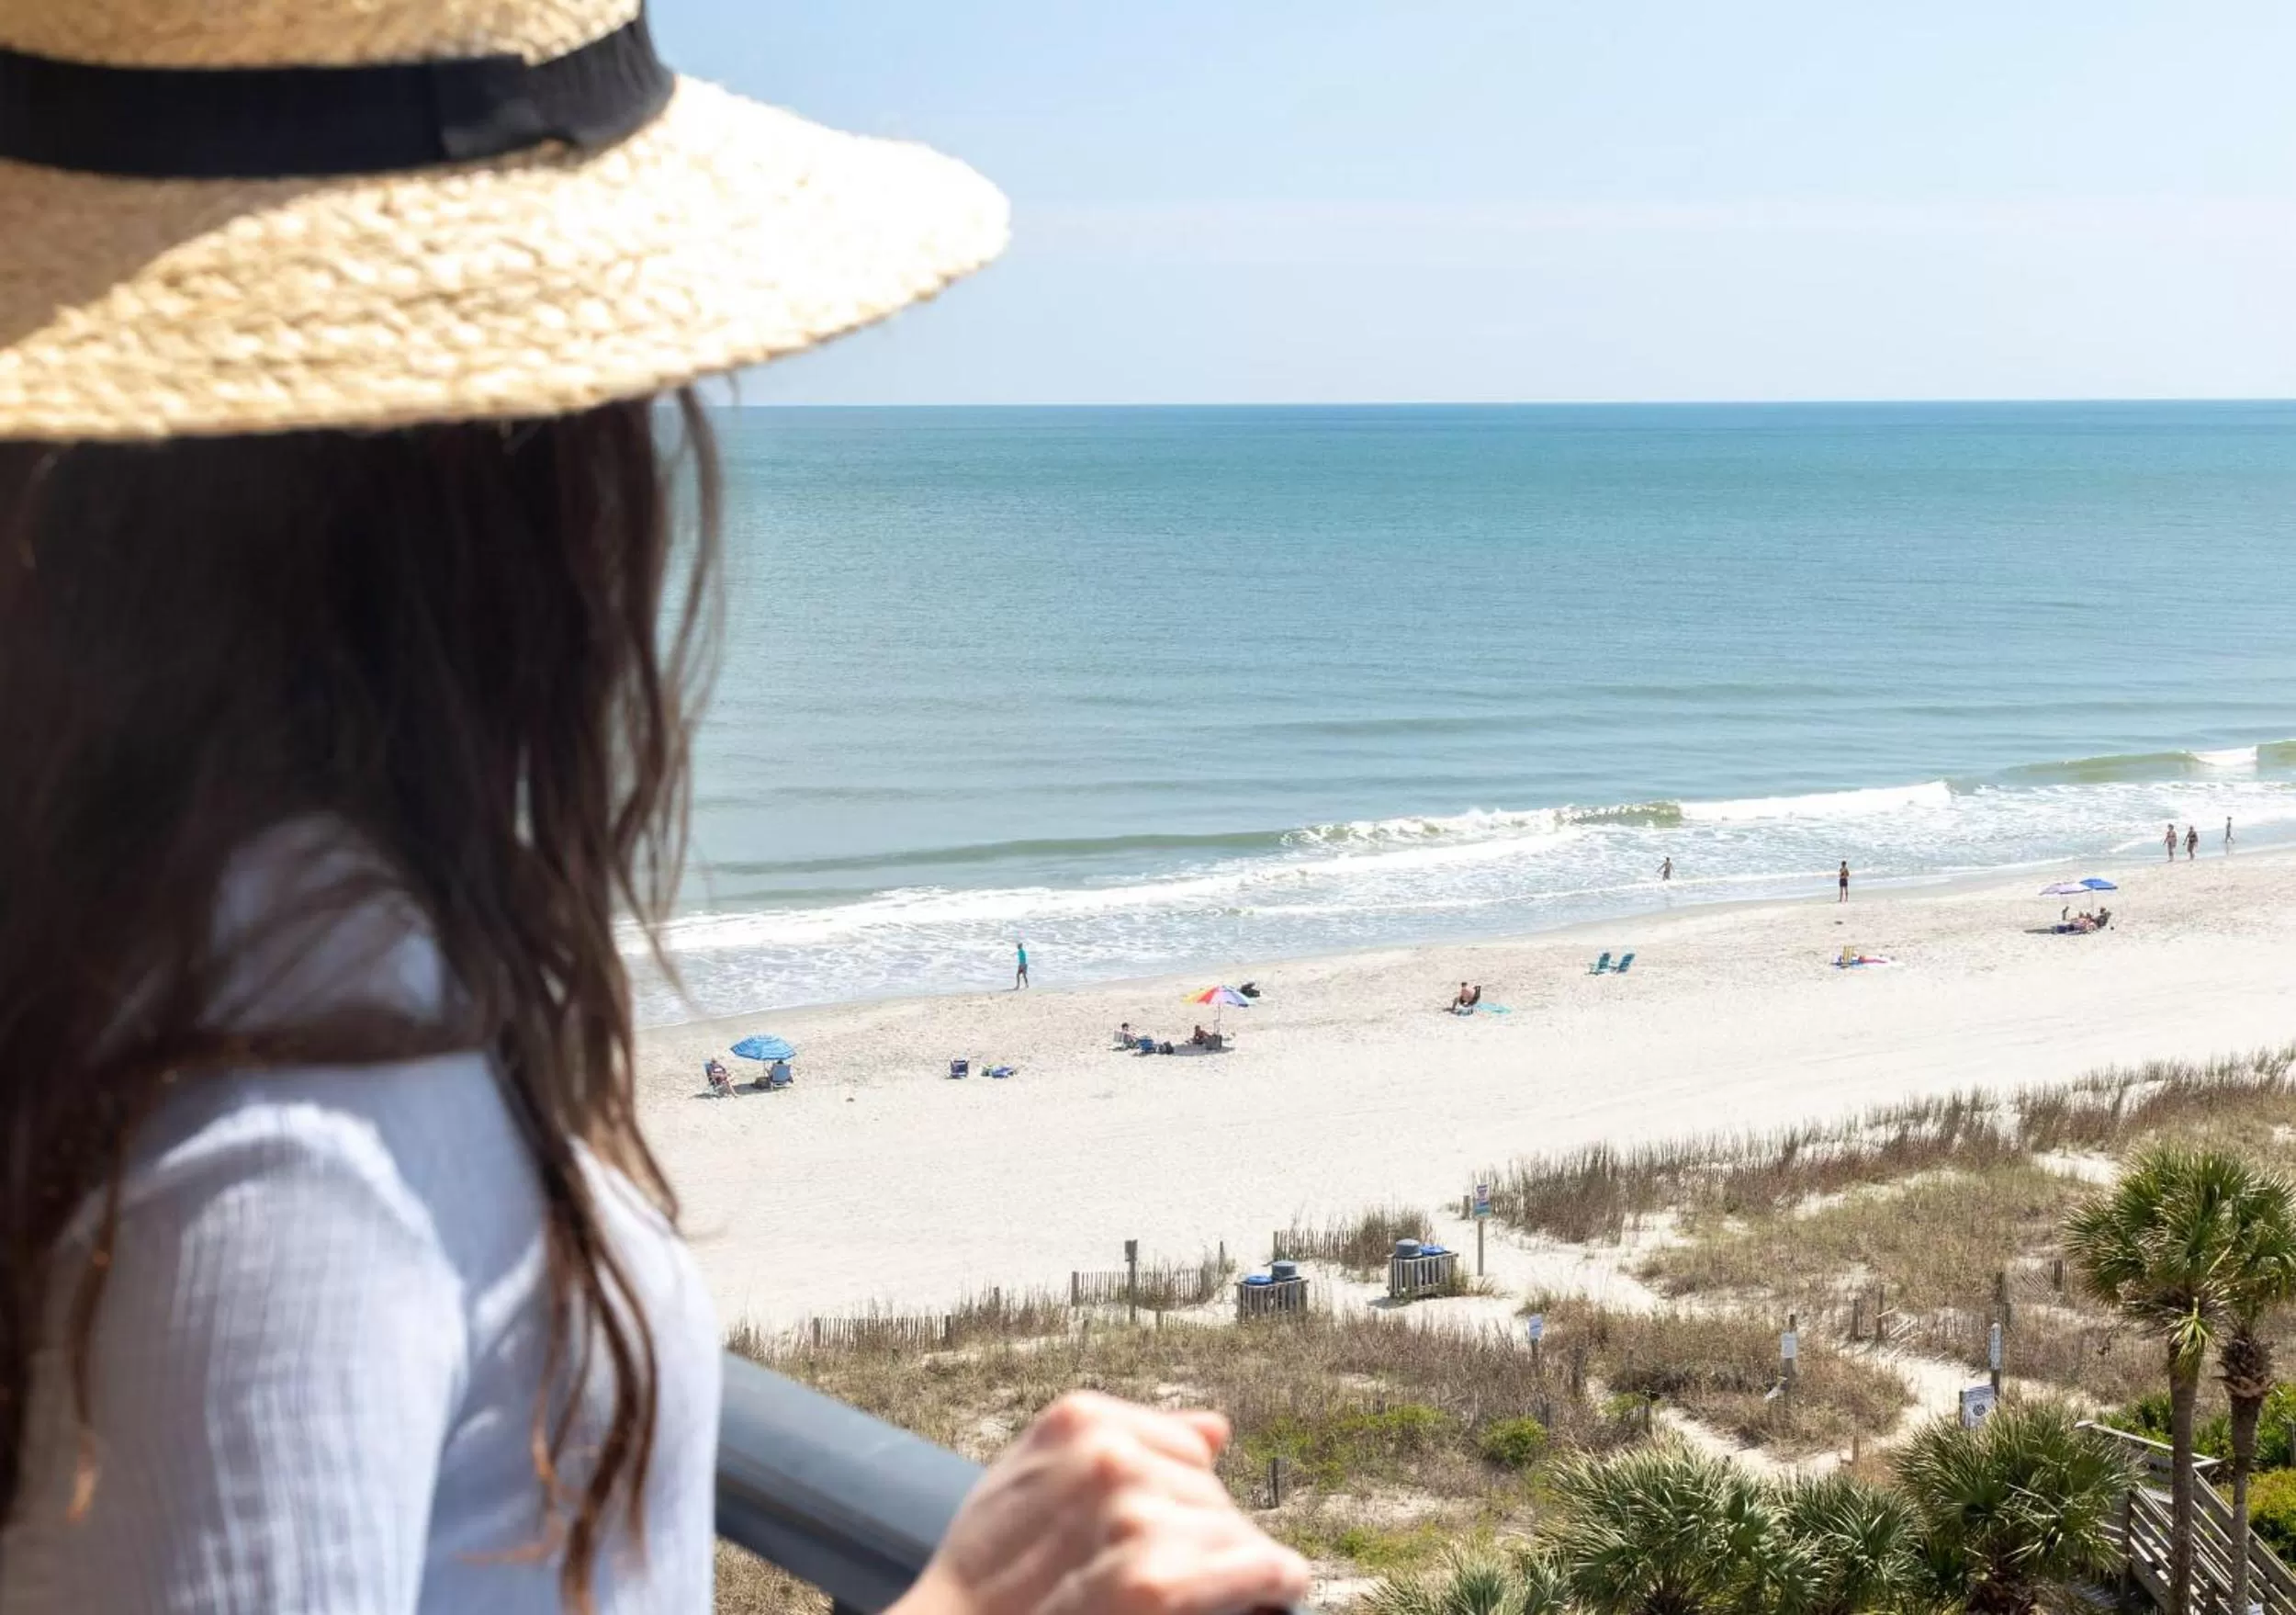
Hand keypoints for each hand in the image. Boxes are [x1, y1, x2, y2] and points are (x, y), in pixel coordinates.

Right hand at [896, 1391, 1308, 1614]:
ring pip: (1232, 1531)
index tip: (1170, 1536)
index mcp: (1080, 1418)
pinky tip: (1281, 1591)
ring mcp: (1134, 1514)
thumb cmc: (986, 1575)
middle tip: (1168, 1579)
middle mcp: (1110, 1455)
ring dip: (1227, 1567)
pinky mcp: (1157, 1578)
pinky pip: (1258, 1566)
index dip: (1181, 1500)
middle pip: (1209, 1491)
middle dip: (1200, 1534)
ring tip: (1201, 1595)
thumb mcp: (1028, 1477)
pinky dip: (1275, 1582)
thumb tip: (1219, 1429)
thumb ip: (1113, 1444)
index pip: (1186, 1447)